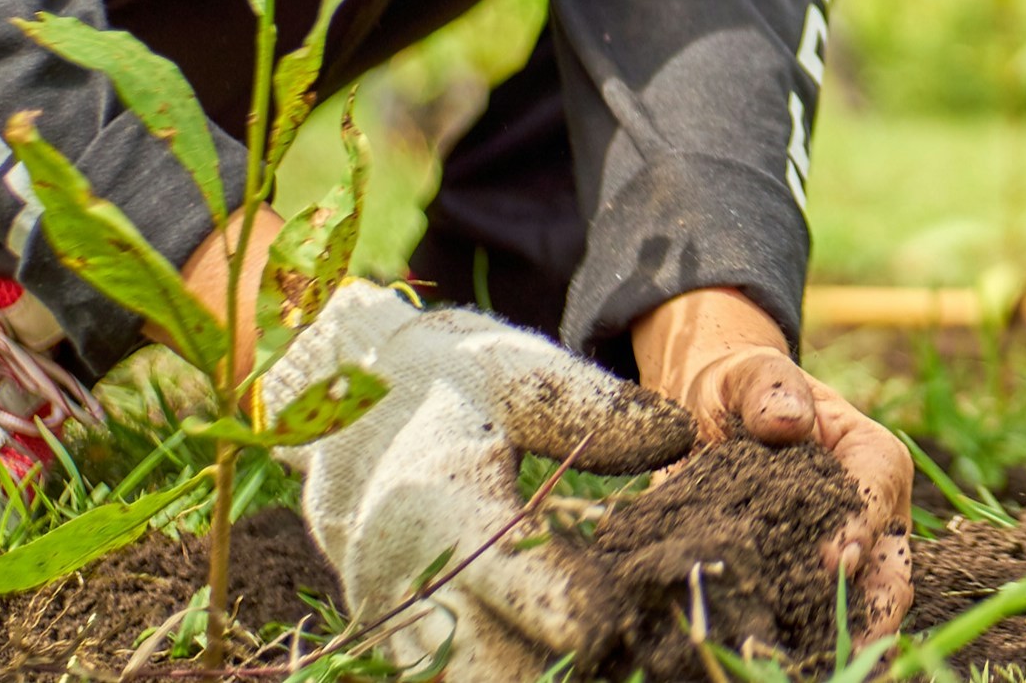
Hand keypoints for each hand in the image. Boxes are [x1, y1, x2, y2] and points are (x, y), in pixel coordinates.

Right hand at [267, 283, 695, 681]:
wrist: (347, 402)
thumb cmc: (451, 382)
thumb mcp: (519, 373)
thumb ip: (596, 407)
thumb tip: (678, 434)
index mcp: (437, 499)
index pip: (503, 570)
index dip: (566, 606)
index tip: (623, 626)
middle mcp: (403, 574)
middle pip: (480, 665)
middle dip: (557, 670)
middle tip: (629, 656)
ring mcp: (391, 619)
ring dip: (533, 678)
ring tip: (608, 665)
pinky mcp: (395, 642)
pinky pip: (446, 680)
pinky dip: (506, 675)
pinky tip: (566, 667)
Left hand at [634, 290, 913, 639]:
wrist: (711, 416)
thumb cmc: (743, 389)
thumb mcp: (751, 374)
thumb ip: (770, 388)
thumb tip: (786, 422)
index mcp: (871, 457)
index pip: (879, 495)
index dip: (862, 530)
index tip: (834, 561)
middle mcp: (869, 515)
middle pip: (892, 569)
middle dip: (878, 609)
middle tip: (851, 643)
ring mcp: (841, 555)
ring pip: (864, 605)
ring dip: (846, 635)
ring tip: (817, 663)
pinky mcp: (804, 581)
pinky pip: (818, 620)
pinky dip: (808, 643)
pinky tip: (785, 661)